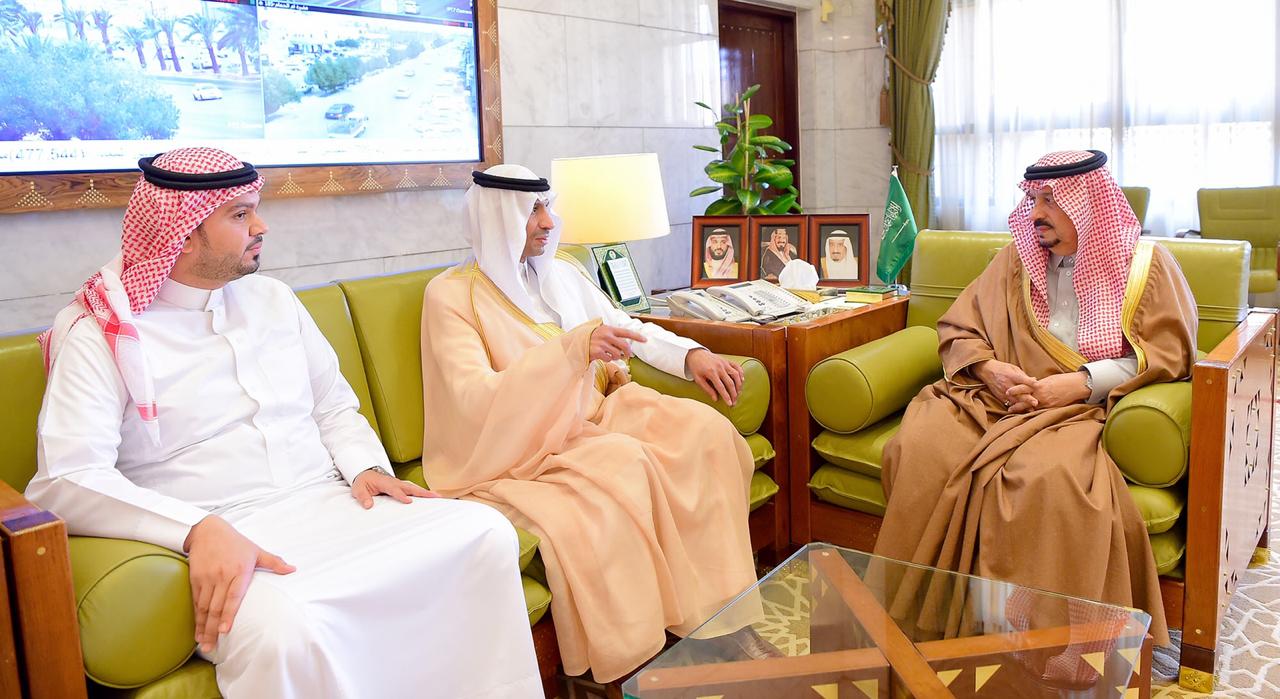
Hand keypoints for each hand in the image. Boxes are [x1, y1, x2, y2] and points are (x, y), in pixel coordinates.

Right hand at [184, 515, 294, 652]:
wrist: (207, 530)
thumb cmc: (235, 542)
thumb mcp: (256, 550)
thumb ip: (274, 562)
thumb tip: (293, 569)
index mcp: (239, 571)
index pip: (233, 596)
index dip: (228, 614)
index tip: (225, 630)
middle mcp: (222, 576)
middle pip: (216, 606)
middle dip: (212, 628)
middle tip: (210, 646)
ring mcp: (207, 578)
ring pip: (204, 606)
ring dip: (202, 626)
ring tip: (203, 643)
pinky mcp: (195, 578)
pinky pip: (196, 600)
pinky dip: (196, 616)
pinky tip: (197, 628)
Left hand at [351, 468, 438, 508]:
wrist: (365, 474)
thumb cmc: (363, 482)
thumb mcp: (358, 489)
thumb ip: (363, 497)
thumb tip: (368, 505)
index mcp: (384, 482)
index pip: (394, 489)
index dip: (401, 495)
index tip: (409, 501)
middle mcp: (394, 482)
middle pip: (410, 487)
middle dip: (422, 492)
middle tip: (434, 496)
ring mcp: (399, 484)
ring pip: (414, 488)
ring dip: (426, 492)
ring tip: (438, 497)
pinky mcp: (402, 487)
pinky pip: (413, 490)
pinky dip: (423, 493)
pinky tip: (431, 498)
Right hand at [590, 325, 645, 362]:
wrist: (576, 342)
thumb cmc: (591, 338)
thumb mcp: (602, 333)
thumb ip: (614, 337)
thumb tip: (627, 347)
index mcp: (609, 329)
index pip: (626, 332)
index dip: (637, 336)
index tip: (645, 340)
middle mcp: (607, 335)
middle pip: (625, 346)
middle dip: (628, 352)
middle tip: (627, 356)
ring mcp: (602, 343)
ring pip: (617, 354)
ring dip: (616, 357)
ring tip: (609, 354)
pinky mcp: (597, 351)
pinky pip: (609, 359)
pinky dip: (607, 359)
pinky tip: (602, 356)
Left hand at [685, 348, 743, 404]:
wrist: (696, 353)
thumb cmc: (696, 367)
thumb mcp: (698, 379)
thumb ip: (707, 389)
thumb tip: (715, 399)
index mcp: (711, 373)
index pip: (721, 387)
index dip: (726, 397)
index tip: (730, 404)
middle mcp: (720, 368)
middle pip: (730, 383)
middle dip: (734, 394)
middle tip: (735, 402)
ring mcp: (724, 363)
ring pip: (736, 375)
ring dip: (739, 385)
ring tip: (738, 393)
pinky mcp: (727, 360)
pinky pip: (737, 367)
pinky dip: (741, 373)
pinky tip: (742, 380)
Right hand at [972, 360, 1035, 406]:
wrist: (987, 371)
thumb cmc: (1002, 368)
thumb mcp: (1013, 368)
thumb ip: (1024, 376)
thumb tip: (1035, 380)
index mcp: (1011, 375)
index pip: (1022, 379)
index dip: (1030, 382)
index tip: (1038, 385)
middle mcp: (1007, 384)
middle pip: (1018, 392)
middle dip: (1027, 398)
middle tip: (1036, 402)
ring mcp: (1003, 391)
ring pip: (1014, 400)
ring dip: (1023, 405)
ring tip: (1031, 409)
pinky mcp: (1000, 396)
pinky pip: (1009, 403)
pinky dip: (1016, 407)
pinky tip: (1023, 410)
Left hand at [1005, 372, 1090, 411]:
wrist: (1076, 385)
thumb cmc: (1063, 380)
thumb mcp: (1048, 380)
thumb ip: (1039, 384)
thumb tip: (1032, 386)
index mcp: (1040, 385)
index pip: (1024, 387)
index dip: (1015, 390)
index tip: (1007, 392)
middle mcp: (1042, 395)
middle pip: (1026, 400)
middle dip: (1017, 405)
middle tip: (1008, 408)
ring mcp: (1048, 402)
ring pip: (1033, 408)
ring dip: (1025, 410)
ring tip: (1017, 413)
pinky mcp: (1053, 407)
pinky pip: (1042, 411)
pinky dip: (1035, 413)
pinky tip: (1030, 415)